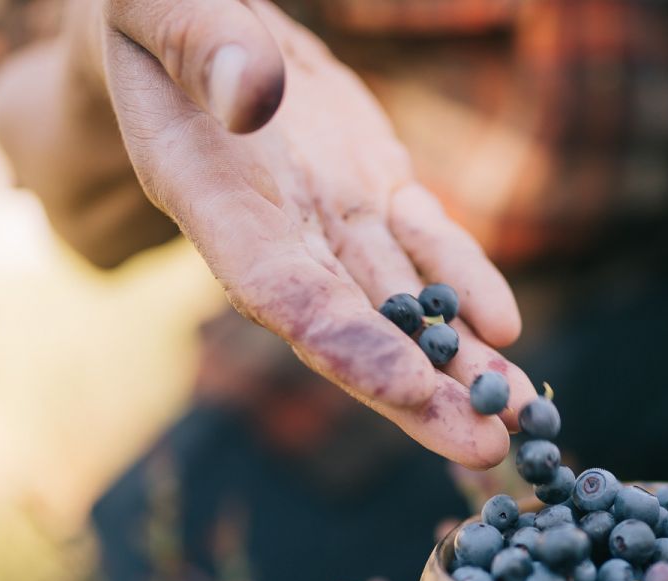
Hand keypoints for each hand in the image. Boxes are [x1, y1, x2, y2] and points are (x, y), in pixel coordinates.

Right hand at [0, 0, 532, 467]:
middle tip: (486, 448)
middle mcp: (273, 230)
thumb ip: (203, 43)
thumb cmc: (148, 3)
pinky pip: (426, 250)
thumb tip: (255, 91)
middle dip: (418, 392)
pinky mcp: (373, 192)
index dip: (345, 343)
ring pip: (399, 306)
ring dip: (457, 363)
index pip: (282, 292)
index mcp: (210, 198)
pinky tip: (506, 331)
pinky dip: (465, 286)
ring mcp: (329, 218)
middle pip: (350, 329)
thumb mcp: (159, 2)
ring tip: (519, 417)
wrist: (178, 20)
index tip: (410, 388)